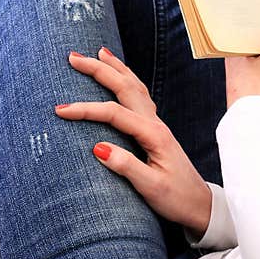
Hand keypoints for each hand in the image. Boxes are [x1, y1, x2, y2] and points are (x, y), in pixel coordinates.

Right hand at [54, 47, 211, 236]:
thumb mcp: (151, 188)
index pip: (115, 114)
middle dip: (100, 70)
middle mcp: (156, 124)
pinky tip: (121, 79)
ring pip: (135, 88)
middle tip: (74, 57)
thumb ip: (127, 167)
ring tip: (99, 53)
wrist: (200, 205)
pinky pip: (139, 97)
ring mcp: (157, 125)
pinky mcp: (155, 131)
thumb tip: (97, 147)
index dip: (87, 109)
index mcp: (154, 135)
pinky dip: (127, 82)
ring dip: (116, 69)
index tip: (60, 110)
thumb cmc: (177, 198)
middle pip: (126, 88)